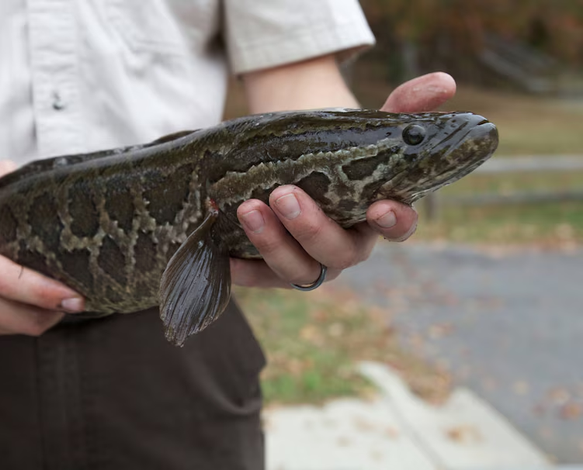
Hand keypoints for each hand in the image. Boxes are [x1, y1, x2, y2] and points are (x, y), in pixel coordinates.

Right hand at [0, 161, 84, 337]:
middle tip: (81, 295)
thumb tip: (27, 172)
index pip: (9, 283)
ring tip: (61, 297)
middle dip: (58, 311)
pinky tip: (34, 302)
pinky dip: (25, 320)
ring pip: (18, 329)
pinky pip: (5, 331)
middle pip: (23, 319)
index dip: (46, 293)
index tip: (76, 295)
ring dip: (44, 317)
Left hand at [232, 72, 456, 287]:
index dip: (393, 223)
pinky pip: (262, 279)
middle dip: (311, 228)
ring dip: (273, 244)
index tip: (380, 207)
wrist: (292, 166)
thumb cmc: (336, 153)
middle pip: (338, 253)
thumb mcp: (366, 127)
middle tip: (283, 195)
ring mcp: (311, 262)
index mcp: (376, 215)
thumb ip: (402, 106)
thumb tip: (444, 82)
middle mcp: (346, 246)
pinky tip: (228, 256)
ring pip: (299, 270)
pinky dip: (246, 271)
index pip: (397, 228)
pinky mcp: (274, 271)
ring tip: (248, 209)